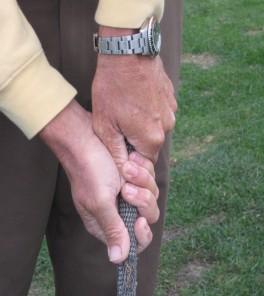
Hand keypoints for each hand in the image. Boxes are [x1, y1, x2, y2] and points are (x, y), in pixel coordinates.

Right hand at [39, 100, 158, 262]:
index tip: (139, 220)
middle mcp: (118, 209)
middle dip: (142, 201)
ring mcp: (127, 192)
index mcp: (106, 222)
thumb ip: (112, 229)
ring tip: (127, 168)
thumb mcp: (100, 201)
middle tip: (127, 188)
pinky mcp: (133, 177)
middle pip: (147, 218)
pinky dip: (144, 170)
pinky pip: (149, 179)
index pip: (132, 243)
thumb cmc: (89, 170)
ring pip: (151, 196)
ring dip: (143, 181)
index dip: (141, 235)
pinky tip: (131, 160)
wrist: (86, 138)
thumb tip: (118, 260)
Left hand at [92, 26, 176, 170]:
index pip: (145, 163)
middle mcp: (167, 127)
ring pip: (155, 128)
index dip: (131, 160)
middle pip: (150, 146)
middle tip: (119, 125)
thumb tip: (123, 171)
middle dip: (135, 141)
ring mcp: (171, 111)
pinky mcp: (171, 98)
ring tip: (127, 110)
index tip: (119, 146)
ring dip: (142, 125)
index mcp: (151, 138)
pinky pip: (160, 113)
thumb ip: (116, 153)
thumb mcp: (105, 125)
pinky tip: (136, 99)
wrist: (127, 52)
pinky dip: (148, 111)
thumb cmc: (112, 89)